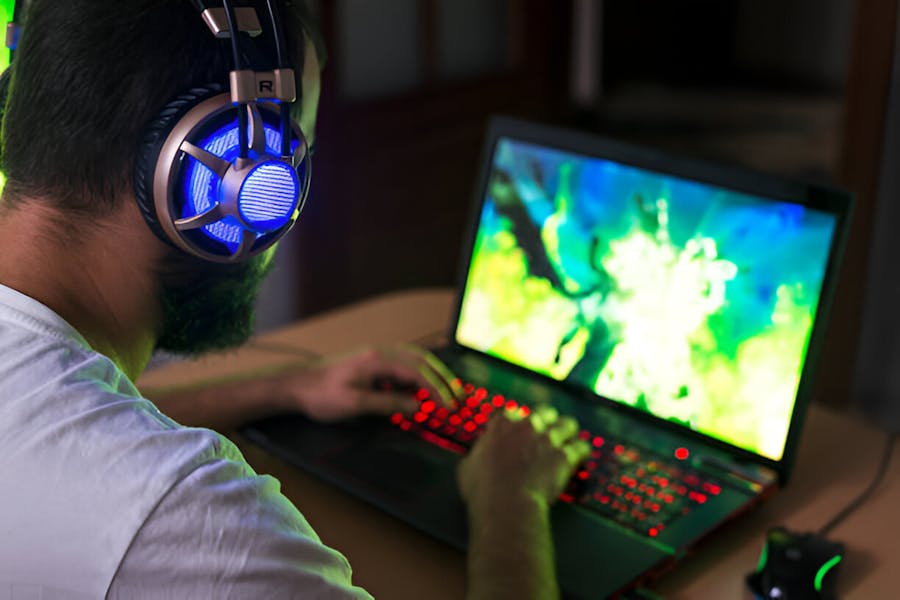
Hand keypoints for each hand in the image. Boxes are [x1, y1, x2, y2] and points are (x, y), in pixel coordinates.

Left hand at [279, 344, 461, 421]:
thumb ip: (388, 403)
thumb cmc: (321, 396)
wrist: (296, 385)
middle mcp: (379, 352)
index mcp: (377, 360)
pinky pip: (403, 360)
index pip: (416, 373)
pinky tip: (422, 381)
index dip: (436, 390)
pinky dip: (419, 370)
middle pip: (420, 360)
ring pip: (413, 358)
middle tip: (458, 396)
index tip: (449, 406)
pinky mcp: (370, 360)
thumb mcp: (355, 404)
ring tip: (447, 389)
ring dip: (432, 372)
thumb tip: (417, 405)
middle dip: (442, 378)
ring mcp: (375, 354)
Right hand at [457, 405, 589, 515]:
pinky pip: (581, 446)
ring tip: (569, 438)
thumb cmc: (483, 489)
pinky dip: (581, 451)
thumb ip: (477, 455)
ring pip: (567, 423)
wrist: (506, 503)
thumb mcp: (468, 467)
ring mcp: (548, 439)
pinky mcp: (565, 456)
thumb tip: (476, 458)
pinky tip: (582, 455)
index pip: (510, 412)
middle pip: (544, 411)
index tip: (515, 429)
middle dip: (546, 420)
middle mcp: (527, 425)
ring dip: (568, 431)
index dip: (514, 421)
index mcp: (501, 424)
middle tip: (546, 431)